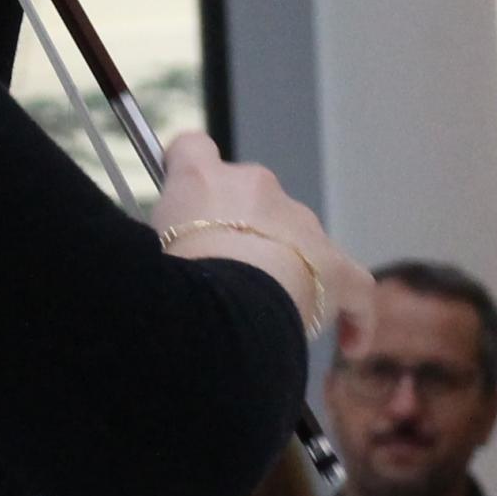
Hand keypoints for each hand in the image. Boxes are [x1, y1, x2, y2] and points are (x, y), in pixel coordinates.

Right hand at [153, 131, 375, 346]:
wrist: (216, 306)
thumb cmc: (163, 283)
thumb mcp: (142, 250)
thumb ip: (157, 238)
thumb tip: (160, 255)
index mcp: (201, 178)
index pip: (192, 150)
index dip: (189, 170)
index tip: (187, 200)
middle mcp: (255, 186)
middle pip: (250, 202)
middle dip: (239, 236)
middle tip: (218, 284)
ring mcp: (300, 223)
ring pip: (298, 240)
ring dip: (284, 270)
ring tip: (264, 318)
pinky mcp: (334, 267)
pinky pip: (354, 288)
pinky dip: (353, 316)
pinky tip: (349, 345)